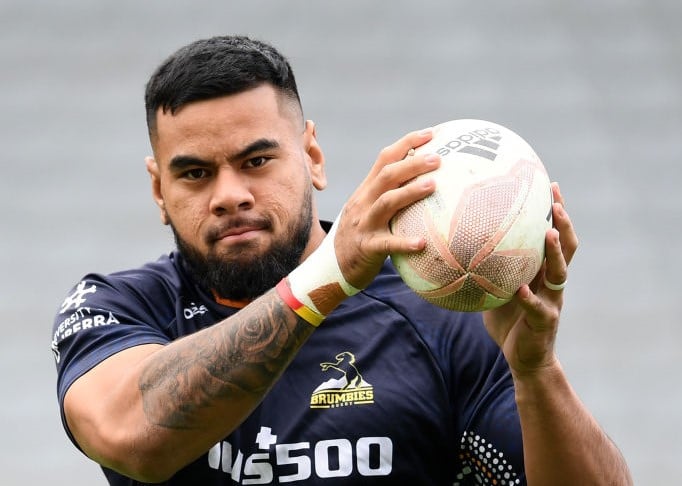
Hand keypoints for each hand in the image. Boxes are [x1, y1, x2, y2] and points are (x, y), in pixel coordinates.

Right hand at [334, 129, 440, 289]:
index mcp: (365, 191)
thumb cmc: (361, 237)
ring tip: (433, 185)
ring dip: (410, 192)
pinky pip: (387, 244)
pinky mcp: (367, 248)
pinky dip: (405, 242)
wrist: (332, 267)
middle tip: (438, 159)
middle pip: (387, 176)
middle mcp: (363, 203)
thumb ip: (389, 195)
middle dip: (412, 163)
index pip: (384, 159)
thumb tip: (425, 180)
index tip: (431, 133)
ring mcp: (364, 225)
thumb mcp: (369, 211)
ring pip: (386, 203)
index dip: (407, 143)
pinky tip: (423, 243)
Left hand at [483, 182, 578, 375]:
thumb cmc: (508, 321)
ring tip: (547, 234)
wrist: (525, 360)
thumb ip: (487, 269)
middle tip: (555, 200)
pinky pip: (538, 308)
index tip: (549, 185)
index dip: (556, 212)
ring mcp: (552, 301)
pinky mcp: (545, 322)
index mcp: (541, 272)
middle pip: (566, 247)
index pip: (553, 235)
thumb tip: (454, 244)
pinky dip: (530, 298)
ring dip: (554, 253)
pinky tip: (520, 289)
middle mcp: (552, 283)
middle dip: (563, 223)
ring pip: (560, 273)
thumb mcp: (495, 290)